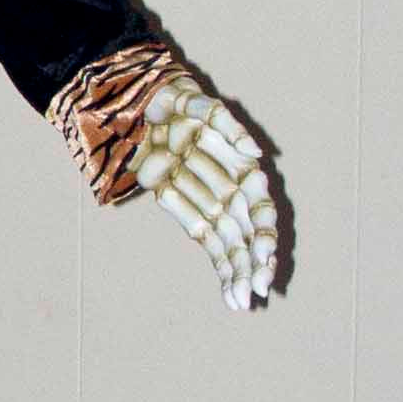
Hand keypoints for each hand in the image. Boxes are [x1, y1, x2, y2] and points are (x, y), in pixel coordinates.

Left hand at [134, 70, 278, 310]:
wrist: (138, 104)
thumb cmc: (174, 100)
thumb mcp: (198, 105)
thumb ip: (227, 126)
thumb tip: (256, 155)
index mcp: (241, 166)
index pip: (258, 209)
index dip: (263, 234)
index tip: (263, 260)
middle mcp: (231, 187)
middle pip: (247, 232)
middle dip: (252, 263)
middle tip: (256, 291)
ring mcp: (210, 199)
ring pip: (231, 243)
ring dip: (238, 273)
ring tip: (242, 302)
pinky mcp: (187, 207)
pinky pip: (209, 241)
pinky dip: (220, 266)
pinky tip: (229, 291)